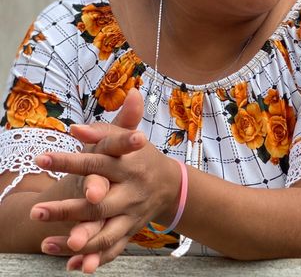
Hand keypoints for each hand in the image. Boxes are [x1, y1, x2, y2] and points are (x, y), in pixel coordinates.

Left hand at [31, 89, 177, 272]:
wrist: (171, 185)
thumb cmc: (140, 157)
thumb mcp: (126, 138)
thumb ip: (102, 132)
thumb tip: (75, 129)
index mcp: (129, 166)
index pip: (97, 163)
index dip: (70, 161)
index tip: (40, 159)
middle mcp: (131, 193)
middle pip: (99, 205)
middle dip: (68, 211)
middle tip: (37, 212)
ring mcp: (131, 216)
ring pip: (105, 234)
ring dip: (78, 241)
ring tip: (45, 244)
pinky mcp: (130, 232)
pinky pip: (112, 250)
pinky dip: (94, 260)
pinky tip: (71, 265)